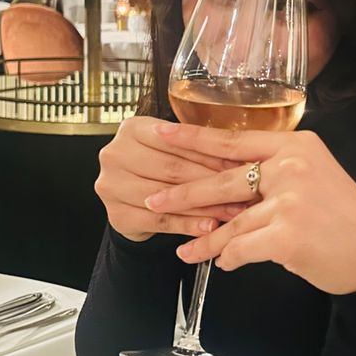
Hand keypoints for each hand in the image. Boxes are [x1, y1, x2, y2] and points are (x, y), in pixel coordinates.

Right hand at [95, 116, 243, 242]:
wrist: (135, 200)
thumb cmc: (161, 168)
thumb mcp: (177, 150)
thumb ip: (201, 150)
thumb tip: (244, 161)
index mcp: (132, 128)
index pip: (177, 141)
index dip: (212, 154)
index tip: (243, 165)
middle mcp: (115, 153)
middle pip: (172, 168)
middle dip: (212, 182)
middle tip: (245, 193)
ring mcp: (111, 185)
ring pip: (167, 196)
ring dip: (204, 206)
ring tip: (233, 213)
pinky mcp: (116, 214)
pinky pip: (159, 220)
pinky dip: (187, 225)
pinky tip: (209, 228)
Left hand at [144, 122, 355, 293]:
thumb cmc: (345, 219)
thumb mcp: (314, 179)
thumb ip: (276, 175)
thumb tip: (227, 186)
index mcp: (297, 145)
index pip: (234, 140)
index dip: (194, 138)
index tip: (162, 133)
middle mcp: (292, 166)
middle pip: (223, 180)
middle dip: (185, 194)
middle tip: (155, 201)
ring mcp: (290, 200)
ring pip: (230, 221)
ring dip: (205, 240)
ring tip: (186, 251)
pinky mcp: (286, 234)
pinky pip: (242, 247)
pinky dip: (231, 258)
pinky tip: (227, 263)